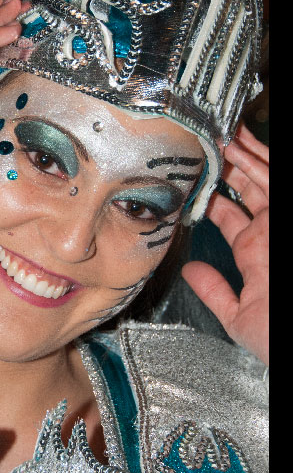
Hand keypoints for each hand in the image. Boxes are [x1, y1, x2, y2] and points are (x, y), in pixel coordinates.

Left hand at [181, 124, 268, 364]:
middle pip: (249, 189)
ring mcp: (280, 224)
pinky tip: (247, 142)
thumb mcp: (239, 316)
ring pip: (265, 178)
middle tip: (209, 143)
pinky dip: (263, 161)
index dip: (213, 196)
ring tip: (225, 131)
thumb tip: (189, 271)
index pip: (231, 216)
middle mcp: (272, 234)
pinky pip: (275, 180)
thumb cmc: (280, 341)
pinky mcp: (284, 217)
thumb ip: (214, 291)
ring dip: (246, 153)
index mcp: (256, 254)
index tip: (195, 179)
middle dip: (229, 166)